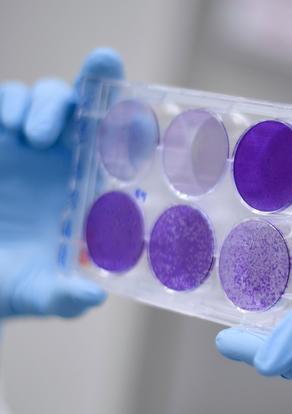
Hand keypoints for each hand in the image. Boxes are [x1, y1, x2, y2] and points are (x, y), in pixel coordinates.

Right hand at [0, 48, 122, 318]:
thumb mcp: (41, 294)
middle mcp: (66, 160)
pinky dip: (6, 106)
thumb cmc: (16, 283)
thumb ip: (64, 296)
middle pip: (85, 107)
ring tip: (30, 137)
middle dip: (86, 86)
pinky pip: (3, 104)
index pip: (118, 142)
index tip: (127, 91)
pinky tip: (7, 129)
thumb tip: (91, 296)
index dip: (125, 111)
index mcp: (91, 188)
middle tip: (67, 117)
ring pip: (44, 98)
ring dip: (40, 105)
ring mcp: (27, 146)